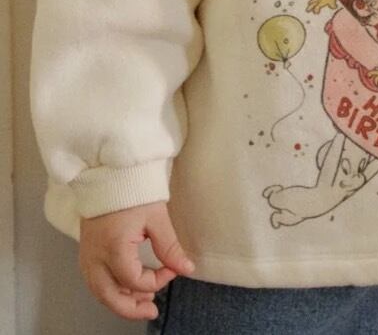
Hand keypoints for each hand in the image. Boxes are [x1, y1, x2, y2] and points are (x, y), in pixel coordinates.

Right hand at [79, 201, 193, 320]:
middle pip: (109, 296)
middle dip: (131, 308)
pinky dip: (111, 290)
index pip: (135, 280)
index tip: (172, 268)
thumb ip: (170, 247)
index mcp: (114, 247)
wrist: (108, 173)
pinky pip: (95, 282)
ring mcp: (87, 257)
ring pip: (100, 292)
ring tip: (143, 304)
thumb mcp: (156, 217)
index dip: (157, 280)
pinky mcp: (86, 253)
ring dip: (120, 301)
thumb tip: (186, 268)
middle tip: (153, 311)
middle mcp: (95, 257)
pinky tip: (127, 289)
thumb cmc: (133, 189)